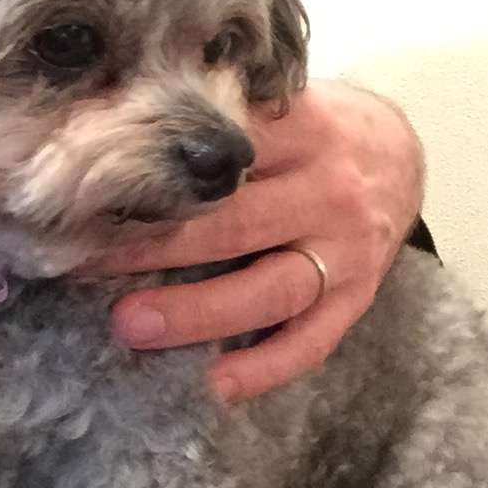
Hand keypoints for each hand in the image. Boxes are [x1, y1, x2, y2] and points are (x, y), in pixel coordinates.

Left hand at [81, 81, 423, 402]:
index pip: (224, 154)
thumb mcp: (285, 102)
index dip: (153, 174)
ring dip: (198, 311)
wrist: (402, 155)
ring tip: (132, 326)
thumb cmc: (317, 128)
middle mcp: (329, 189)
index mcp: (306, 129)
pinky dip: (265, 368)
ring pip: (270, 288)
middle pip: (235, 223)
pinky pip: (312, 341)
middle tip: (86, 264)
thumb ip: (228, 114)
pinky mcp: (358, 297)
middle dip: (155, 247)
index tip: (90, 192)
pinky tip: (213, 385)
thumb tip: (126, 120)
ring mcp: (346, 250)